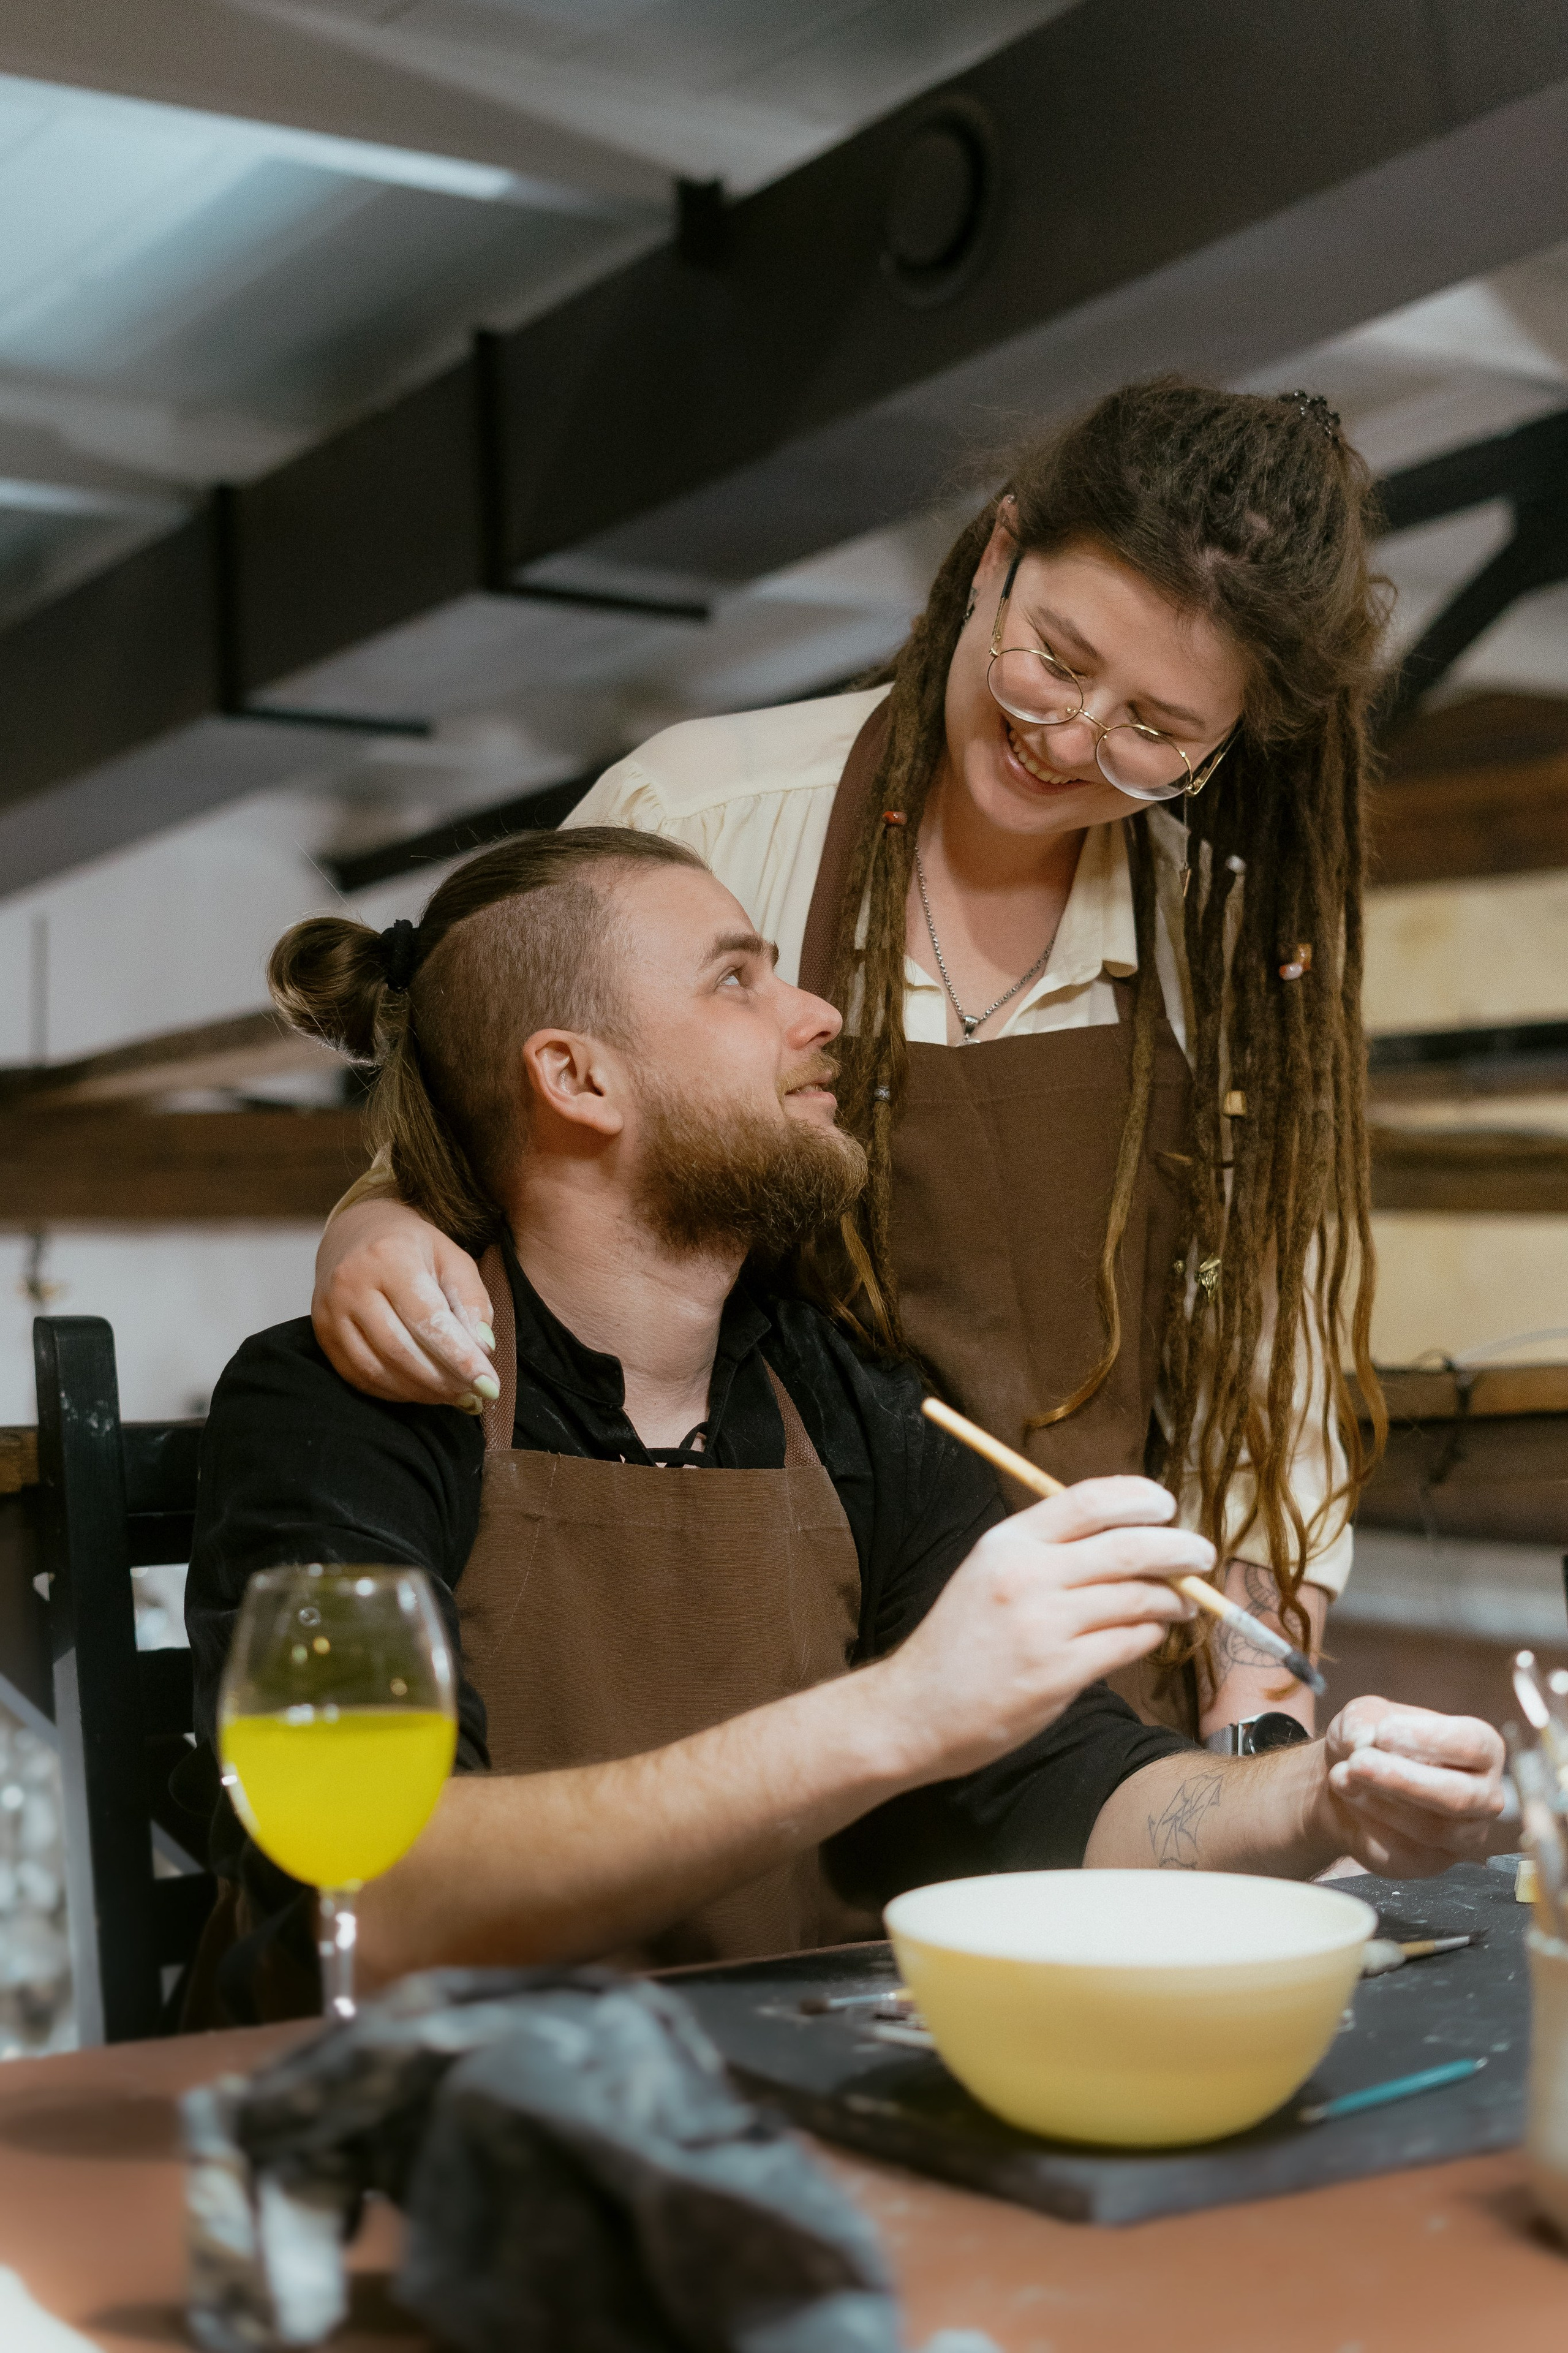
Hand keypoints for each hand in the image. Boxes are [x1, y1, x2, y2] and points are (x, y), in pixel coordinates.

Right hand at [313, 1197, 494, 1407]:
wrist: (357, 1234)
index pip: (427, 1318)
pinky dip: (393, 1392)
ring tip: (453, 1396)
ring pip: (377, 1369)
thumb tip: (483, 1349)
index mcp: (390, 1256)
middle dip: (442, 1380)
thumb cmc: (414, 1249)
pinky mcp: (322, 1333)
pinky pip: (358, 1376)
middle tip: (474, 1395)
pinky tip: (421, 1391)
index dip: (459, 1357)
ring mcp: (331, 1310)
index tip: (489, 1384)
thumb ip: (472, 1301)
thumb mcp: (453, 1259)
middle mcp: (352, 1282)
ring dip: (420, 1391)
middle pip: (400, 1349)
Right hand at [866, 1478, 1214, 1781]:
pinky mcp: (1059, 1673)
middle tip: (1202, 1553)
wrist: (915, 1708)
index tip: (1166, 1504)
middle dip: (1178, 1547)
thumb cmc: (960, 1640)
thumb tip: (1127, 1532)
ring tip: (1184, 1601)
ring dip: (1173, 1597)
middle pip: (1127, 1547)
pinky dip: (1151, 1633)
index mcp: (1008, 1542)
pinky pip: (1129, 1642)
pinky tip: (1152, 1632)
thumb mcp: (989, 1571)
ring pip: (1137, 1597)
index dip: (1138, 1497)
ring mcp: (1043, 1626)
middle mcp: (1026, 1576)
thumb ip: (1048, 1549)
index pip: (1088, 1500)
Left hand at [1315, 1698, 1506, 1875]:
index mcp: (1482, 1749)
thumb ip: (1364, 1722)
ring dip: (1380, 1801)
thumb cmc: (1369, 1741)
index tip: (1382, 1732)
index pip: (1472, 1745)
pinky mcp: (1432, 1862)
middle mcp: (1483, 1795)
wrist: (1344, 1781)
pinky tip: (1350, 1797)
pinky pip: (1407, 1851)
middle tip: (1358, 1762)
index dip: (1429, 1739)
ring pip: (1432, 1828)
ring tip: (1343, 1775)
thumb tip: (1363, 1743)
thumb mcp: (1363, 1715)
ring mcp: (1463, 1835)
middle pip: (1460, 1796)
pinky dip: (1372, 1822)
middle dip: (1405, 1780)